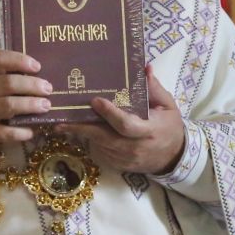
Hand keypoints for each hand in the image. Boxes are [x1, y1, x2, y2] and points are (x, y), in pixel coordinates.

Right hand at [0, 51, 52, 159]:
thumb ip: (0, 79)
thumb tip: (36, 77)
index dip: (20, 60)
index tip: (37, 66)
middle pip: (8, 83)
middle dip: (32, 85)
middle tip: (48, 89)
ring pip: (8, 105)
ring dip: (30, 105)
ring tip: (46, 106)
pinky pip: (5, 132)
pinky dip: (20, 132)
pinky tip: (31, 132)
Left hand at [63, 67, 185, 174]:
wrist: (173, 157)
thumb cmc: (169, 127)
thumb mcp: (168, 106)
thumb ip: (155, 89)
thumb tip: (145, 68)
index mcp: (149, 130)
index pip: (126, 124)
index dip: (110, 114)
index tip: (95, 101)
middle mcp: (135, 147)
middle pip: (105, 138)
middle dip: (82, 128)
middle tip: (61, 121)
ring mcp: (126, 159)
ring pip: (99, 146)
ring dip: (83, 134)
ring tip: (63, 124)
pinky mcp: (120, 166)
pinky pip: (101, 154)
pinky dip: (90, 143)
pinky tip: (79, 133)